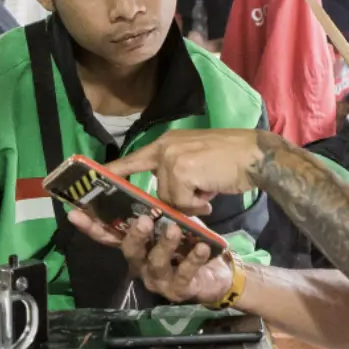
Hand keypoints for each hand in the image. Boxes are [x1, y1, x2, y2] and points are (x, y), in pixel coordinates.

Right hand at [66, 209, 230, 305]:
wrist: (217, 274)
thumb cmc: (189, 244)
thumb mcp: (172, 222)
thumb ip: (156, 210)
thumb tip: (143, 181)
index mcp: (135, 247)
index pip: (109, 236)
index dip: (91, 226)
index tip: (76, 213)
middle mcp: (141, 264)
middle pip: (129, 250)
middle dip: (135, 235)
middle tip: (144, 220)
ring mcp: (158, 279)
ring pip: (156, 263)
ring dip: (164, 245)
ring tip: (174, 229)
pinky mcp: (179, 289)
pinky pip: (184, 273)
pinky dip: (192, 259)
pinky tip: (200, 247)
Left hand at [108, 130, 273, 216]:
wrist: (255, 154)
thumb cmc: (231, 160)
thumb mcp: (197, 160)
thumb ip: (178, 172)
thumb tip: (171, 197)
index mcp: (166, 143)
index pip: (133, 160)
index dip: (113, 171)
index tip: (93, 178)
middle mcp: (164, 148)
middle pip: (157, 190)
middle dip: (177, 200)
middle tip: (198, 196)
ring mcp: (170, 158)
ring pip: (170, 199)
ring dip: (191, 203)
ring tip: (209, 190)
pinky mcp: (180, 170)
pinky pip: (182, 203)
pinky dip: (198, 205)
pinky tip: (211, 193)